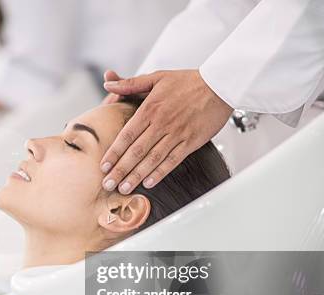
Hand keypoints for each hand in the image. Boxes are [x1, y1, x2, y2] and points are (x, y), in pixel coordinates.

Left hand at [101, 69, 232, 193]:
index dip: (114, 152)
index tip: (103, 166)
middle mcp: (162, 123)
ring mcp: (177, 134)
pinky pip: (173, 160)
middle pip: (136, 151)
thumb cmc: (188, 81)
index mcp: (150, 109)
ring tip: (124, 188)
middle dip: (120, 170)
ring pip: (153, 159)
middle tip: (108, 184)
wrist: (220, 84)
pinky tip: (149, 183)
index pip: (127, 135)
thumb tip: (107, 83)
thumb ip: (130, 83)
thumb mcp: (156, 77)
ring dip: (137, 176)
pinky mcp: (192, 142)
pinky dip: (160, 173)